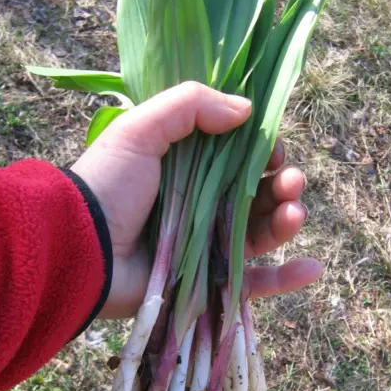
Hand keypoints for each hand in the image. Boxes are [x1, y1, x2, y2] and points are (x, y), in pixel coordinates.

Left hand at [70, 81, 321, 319]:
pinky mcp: (201, 284)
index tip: (273, 150)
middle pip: (255, 195)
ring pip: (259, 234)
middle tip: (291, 180)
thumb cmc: (107, 186)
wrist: (78, 248)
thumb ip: (189, 106)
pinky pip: (250, 284)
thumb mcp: (140, 130)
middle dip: (282, 185)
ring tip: (294, 211)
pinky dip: (284, 279)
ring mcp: (200, 246)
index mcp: (182, 169)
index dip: (262, 153)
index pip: (236, 158)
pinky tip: (313, 267)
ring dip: (287, 221)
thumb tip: (247, 111)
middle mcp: (195, 206)